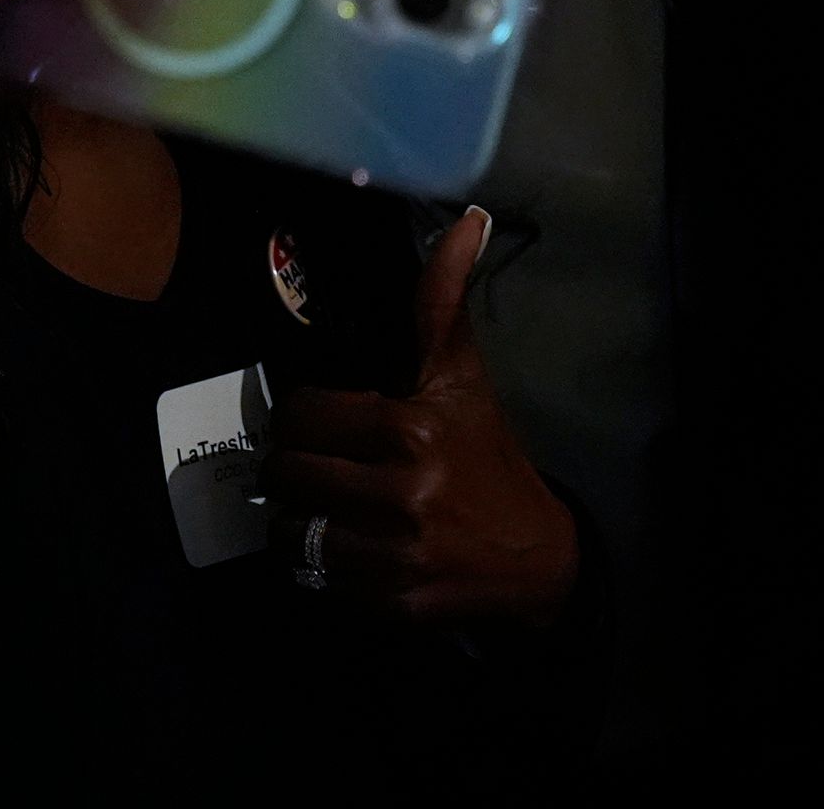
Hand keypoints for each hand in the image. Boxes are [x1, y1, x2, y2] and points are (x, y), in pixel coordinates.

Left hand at [266, 205, 579, 627]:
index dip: (300, 416)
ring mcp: (392, 555)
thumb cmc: (488, 456)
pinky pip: (315, 582)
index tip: (316, 421)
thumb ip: (444, 301)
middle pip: (288, 475)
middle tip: (309, 463)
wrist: (536, 558)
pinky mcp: (389, 604)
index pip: (301, 416)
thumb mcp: (463, 378)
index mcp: (408, 428)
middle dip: (291, 468)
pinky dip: (319, 567)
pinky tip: (345, 548)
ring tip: (319, 506)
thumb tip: (469, 219)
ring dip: (297, 521)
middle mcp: (398, 492)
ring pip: (292, 533)